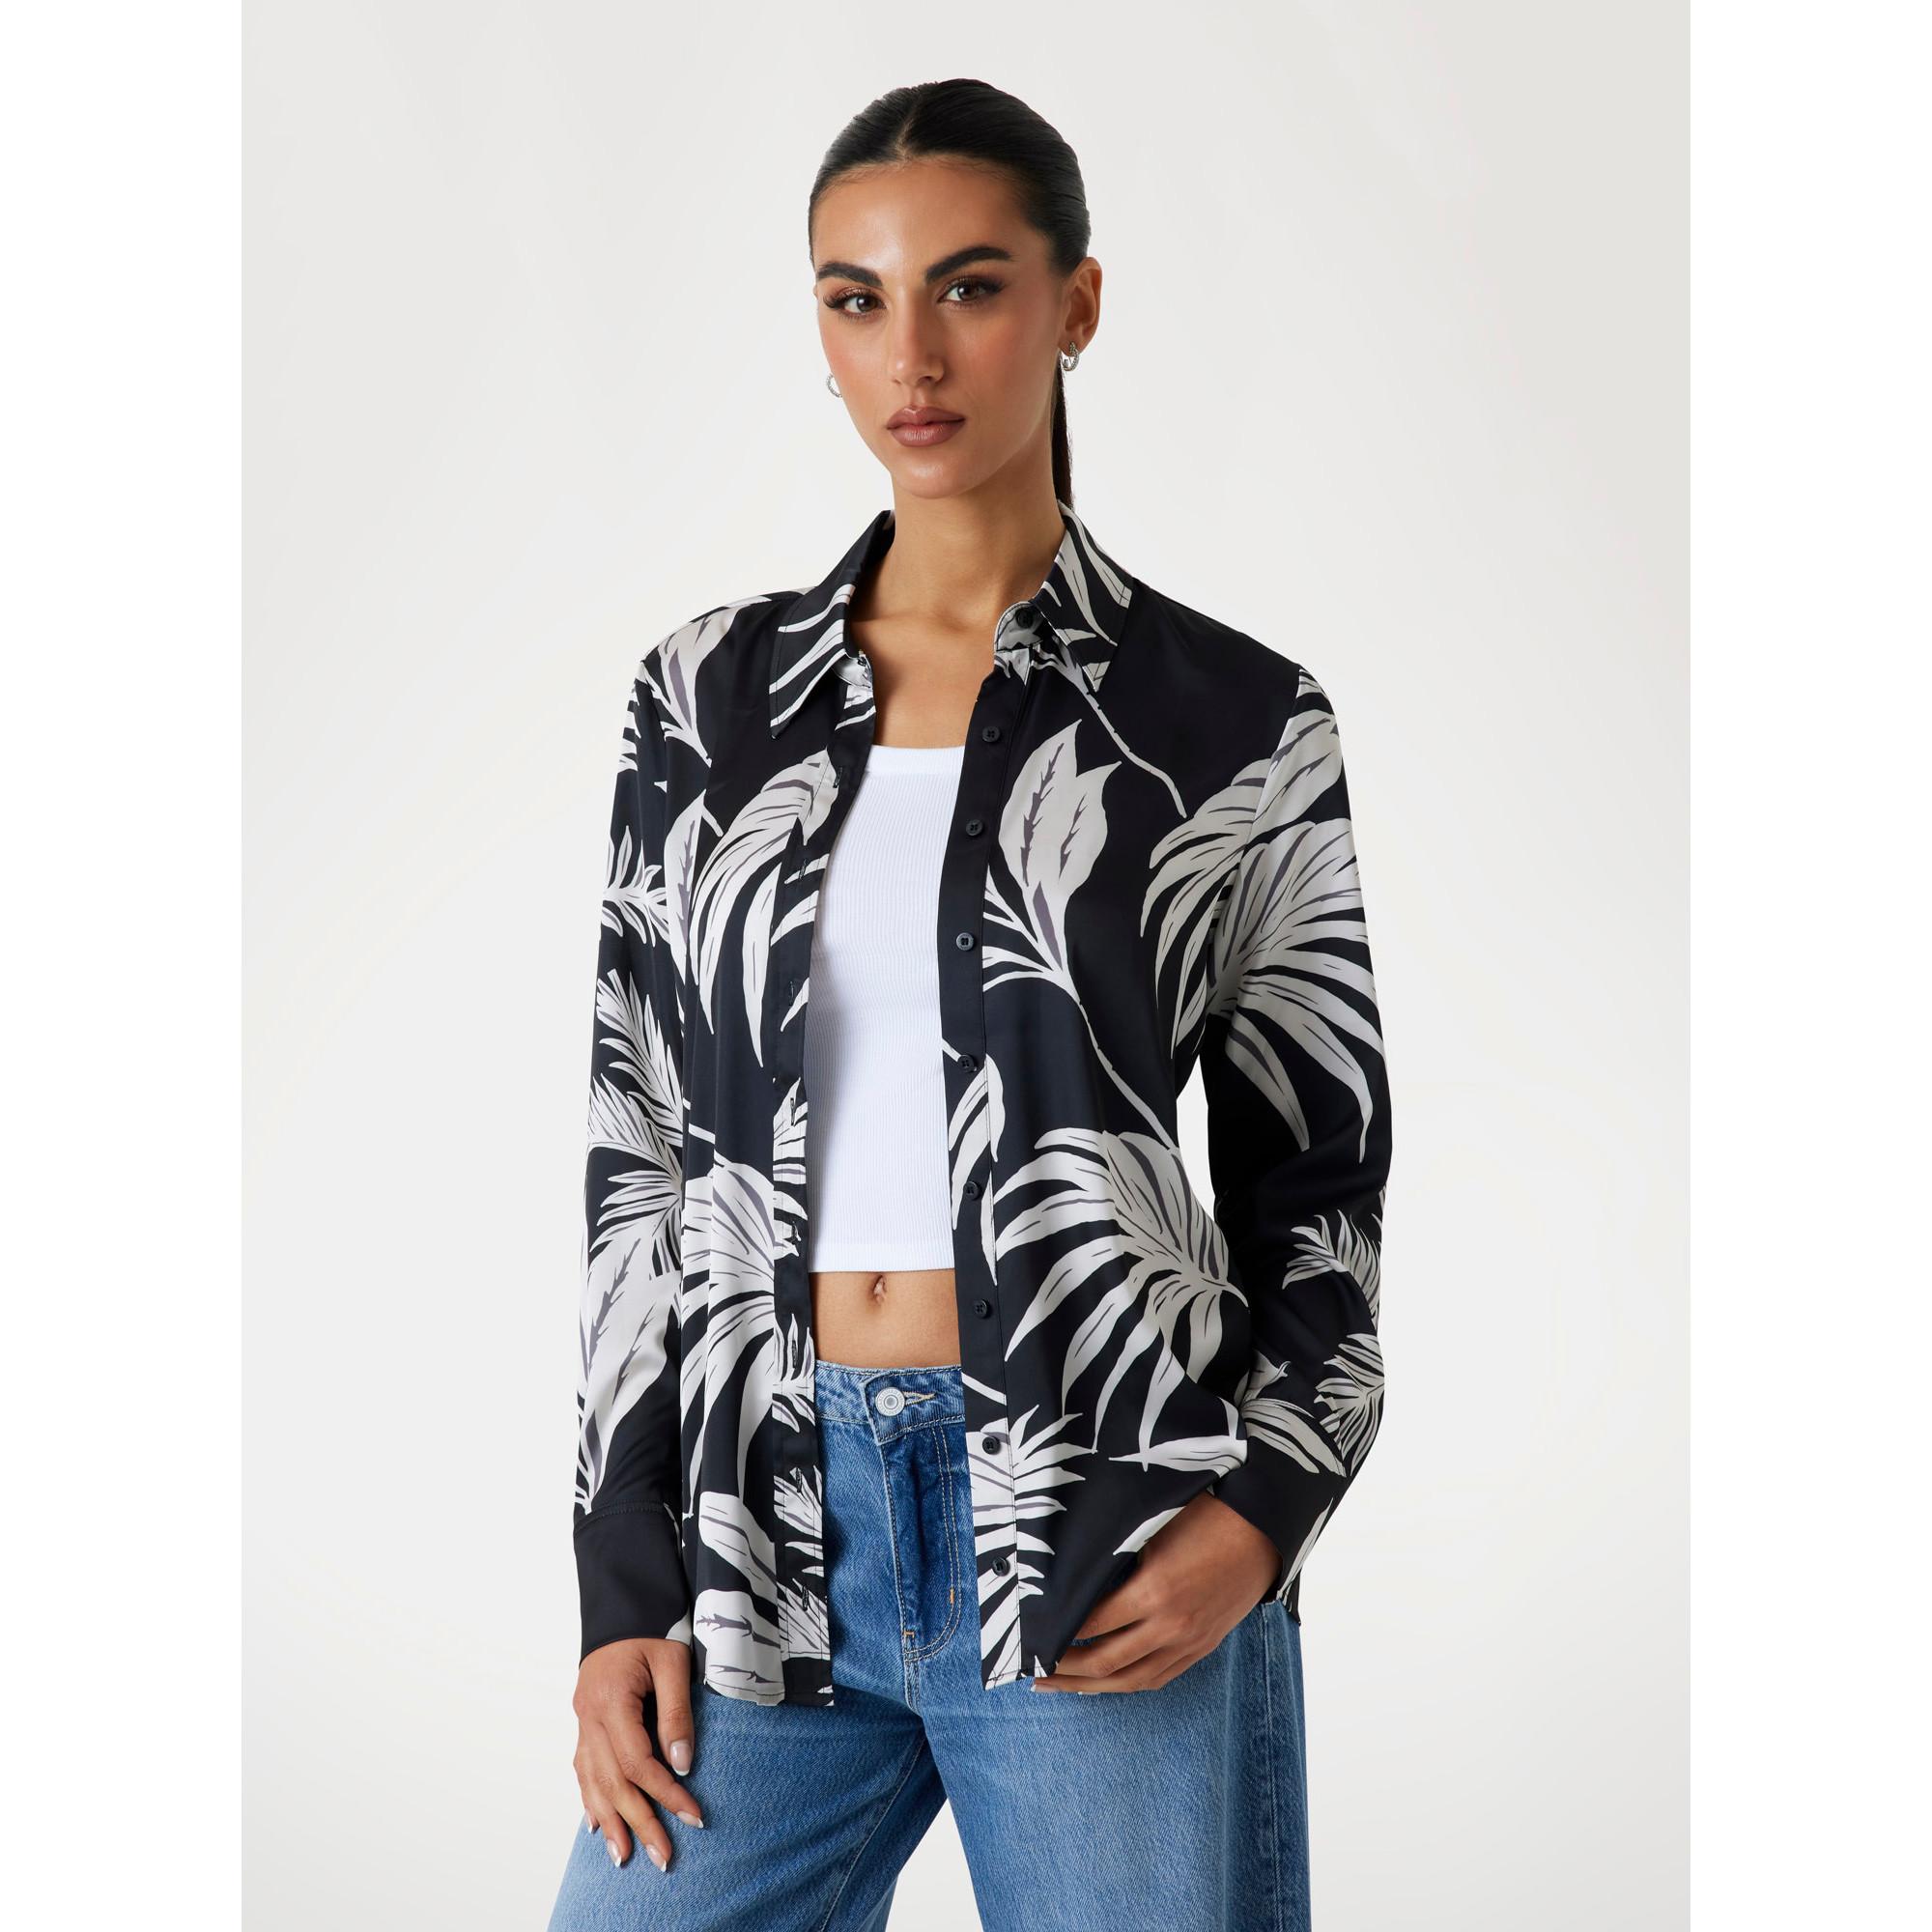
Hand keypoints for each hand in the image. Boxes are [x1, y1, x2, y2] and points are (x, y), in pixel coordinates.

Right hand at [572, 1637, 705, 1869]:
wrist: (623, 1601)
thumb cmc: (653, 1625)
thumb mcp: (673, 1661)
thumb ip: (676, 1712)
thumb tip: (682, 1763)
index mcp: (610, 1699)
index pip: (637, 1761)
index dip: (665, 1792)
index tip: (692, 1815)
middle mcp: (588, 1715)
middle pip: (611, 1781)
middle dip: (637, 1821)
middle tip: (662, 1857)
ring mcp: (581, 1719)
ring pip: (591, 1781)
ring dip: (610, 1821)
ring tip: (625, 1856)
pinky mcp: (584, 1720)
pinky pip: (583, 1768)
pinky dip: (590, 1798)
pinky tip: (596, 1825)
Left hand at [1030, 1490, 1279, 1693]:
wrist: (1262, 1527)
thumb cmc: (1204, 1515)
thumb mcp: (1151, 1527)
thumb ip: (1114, 1555)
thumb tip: (1070, 1571)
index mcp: (1153, 1592)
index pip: (1091, 1623)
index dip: (1057, 1630)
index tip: (1030, 1629)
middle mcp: (1170, 1626)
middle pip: (1104, 1663)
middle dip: (1063, 1668)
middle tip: (1031, 1664)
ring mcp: (1188, 1642)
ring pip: (1129, 1680)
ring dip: (1088, 1686)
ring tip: (1056, 1683)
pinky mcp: (1202, 1647)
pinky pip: (1158, 1678)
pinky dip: (1126, 1683)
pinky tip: (1103, 1681)